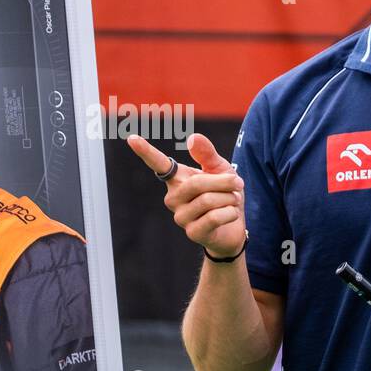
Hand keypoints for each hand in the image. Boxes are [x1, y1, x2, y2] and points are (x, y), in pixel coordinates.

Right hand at [126, 132, 245, 257]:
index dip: (145, 151)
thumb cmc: (224, 194)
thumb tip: (192, 137)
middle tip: (238, 183)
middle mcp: (172, 197)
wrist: (234, 226)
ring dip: (229, 198)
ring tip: (232, 201)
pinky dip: (230, 213)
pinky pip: (213, 217)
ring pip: (208, 200)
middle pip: (197, 184)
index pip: (158, 164)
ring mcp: (180, 217)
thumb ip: (207, 154)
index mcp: (177, 179)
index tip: (132, 138)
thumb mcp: (220, 169)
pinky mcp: (192, 233)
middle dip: (224, 182)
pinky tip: (231, 215)